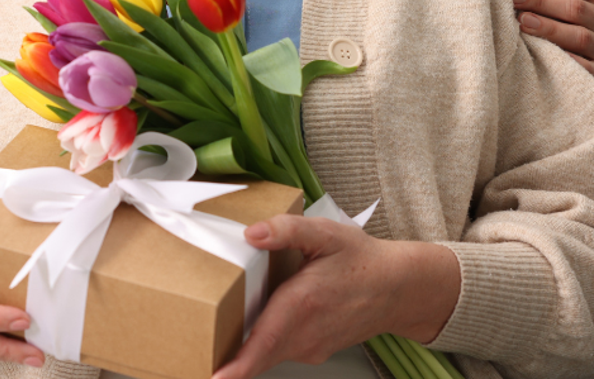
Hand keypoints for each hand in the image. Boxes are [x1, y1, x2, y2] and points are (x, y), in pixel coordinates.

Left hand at [211, 215, 459, 378]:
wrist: (397, 289)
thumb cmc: (361, 259)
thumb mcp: (326, 233)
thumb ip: (287, 229)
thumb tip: (253, 232)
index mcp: (302, 304)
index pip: (263, 342)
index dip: (238, 365)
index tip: (216, 377)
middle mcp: (304, 333)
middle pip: (257, 355)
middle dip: (227, 359)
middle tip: (196, 354)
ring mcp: (309, 347)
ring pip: (266, 355)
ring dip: (243, 351)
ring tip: (216, 339)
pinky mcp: (312, 351)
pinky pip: (278, 352)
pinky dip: (261, 345)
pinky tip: (252, 325)